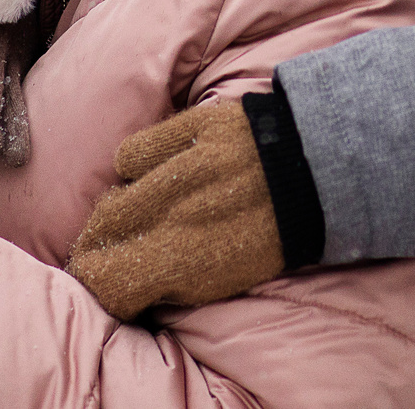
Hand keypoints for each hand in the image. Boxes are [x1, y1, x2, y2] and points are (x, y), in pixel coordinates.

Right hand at [68, 101, 283, 317]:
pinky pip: (133, 152)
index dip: (99, 285)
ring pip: (113, 190)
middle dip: (98, 246)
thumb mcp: (218, 280)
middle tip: (112, 245)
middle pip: (100, 233)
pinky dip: (137, 165)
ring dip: (118, 205)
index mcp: (183, 261)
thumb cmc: (269, 238)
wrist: (316, 177)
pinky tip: (157, 171)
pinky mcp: (187, 128)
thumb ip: (167, 281)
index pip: (103, 281)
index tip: (109, 282)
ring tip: (140, 208)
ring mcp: (179, 167)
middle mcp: (173, 214)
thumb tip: (125, 284)